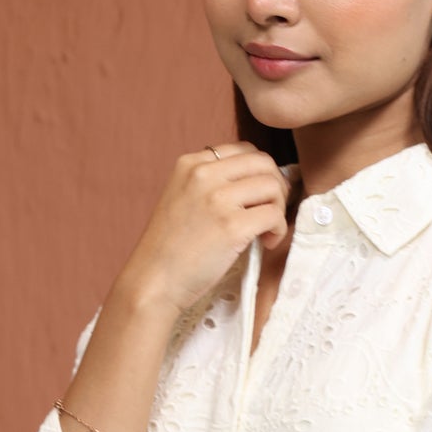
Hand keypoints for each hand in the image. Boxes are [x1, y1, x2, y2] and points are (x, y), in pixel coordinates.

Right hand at [115, 142, 293, 316]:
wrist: (153, 281)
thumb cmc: (171, 247)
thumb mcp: (182, 197)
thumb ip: (211, 183)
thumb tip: (258, 181)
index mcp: (190, 163)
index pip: (244, 150)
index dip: (261, 172)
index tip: (260, 196)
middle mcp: (203, 174)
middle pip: (263, 162)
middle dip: (277, 187)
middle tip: (272, 212)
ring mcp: (217, 199)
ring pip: (273, 186)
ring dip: (279, 209)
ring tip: (266, 231)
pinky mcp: (231, 226)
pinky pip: (274, 215)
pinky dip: (279, 230)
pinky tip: (266, 243)